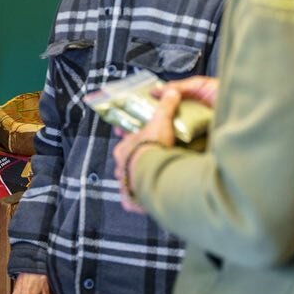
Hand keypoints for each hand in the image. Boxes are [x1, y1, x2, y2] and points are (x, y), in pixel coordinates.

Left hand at [112, 75, 218, 212]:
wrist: (153, 173)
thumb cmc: (152, 147)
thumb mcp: (160, 122)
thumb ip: (166, 107)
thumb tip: (172, 92)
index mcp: (123, 149)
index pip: (125, 145)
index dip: (132, 144)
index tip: (139, 145)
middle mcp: (121, 168)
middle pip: (126, 165)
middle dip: (134, 164)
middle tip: (147, 163)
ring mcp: (126, 185)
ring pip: (129, 183)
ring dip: (136, 182)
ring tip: (150, 182)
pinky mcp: (132, 201)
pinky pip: (133, 201)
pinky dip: (138, 201)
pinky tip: (146, 200)